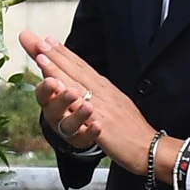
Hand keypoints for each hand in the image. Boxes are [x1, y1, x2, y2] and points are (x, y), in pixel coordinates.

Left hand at [19, 32, 164, 179]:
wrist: (150, 148)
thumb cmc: (132, 130)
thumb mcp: (115, 107)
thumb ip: (99, 96)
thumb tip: (86, 88)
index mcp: (106, 89)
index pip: (82, 67)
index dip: (65, 53)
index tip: (48, 41)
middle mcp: (104, 93)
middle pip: (77, 70)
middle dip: (57, 54)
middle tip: (39, 41)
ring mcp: (103, 106)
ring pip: (76, 84)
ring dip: (58, 69)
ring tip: (41, 56)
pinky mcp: (103, 124)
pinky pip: (84, 109)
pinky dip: (70, 97)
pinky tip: (58, 89)